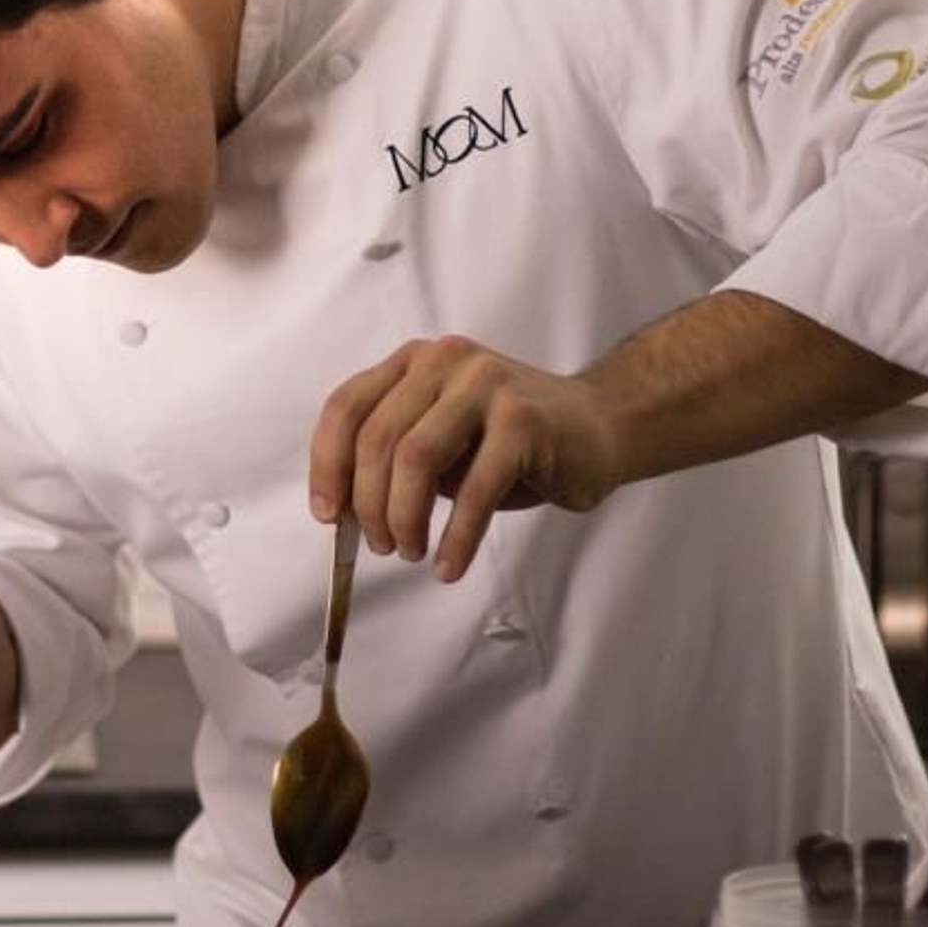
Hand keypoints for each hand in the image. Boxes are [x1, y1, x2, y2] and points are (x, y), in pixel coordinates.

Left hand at [307, 336, 623, 582]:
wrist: (599, 427)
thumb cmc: (513, 442)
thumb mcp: (443, 436)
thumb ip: (397, 455)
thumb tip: (348, 510)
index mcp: (415, 362)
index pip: (347, 407)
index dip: (327, 465)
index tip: (328, 514)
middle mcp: (445, 362)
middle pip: (378, 438)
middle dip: (370, 504)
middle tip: (383, 545)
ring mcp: (486, 385)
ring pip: (416, 458)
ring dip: (405, 518)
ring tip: (413, 550)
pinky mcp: (524, 421)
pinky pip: (475, 490)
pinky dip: (456, 538)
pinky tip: (449, 564)